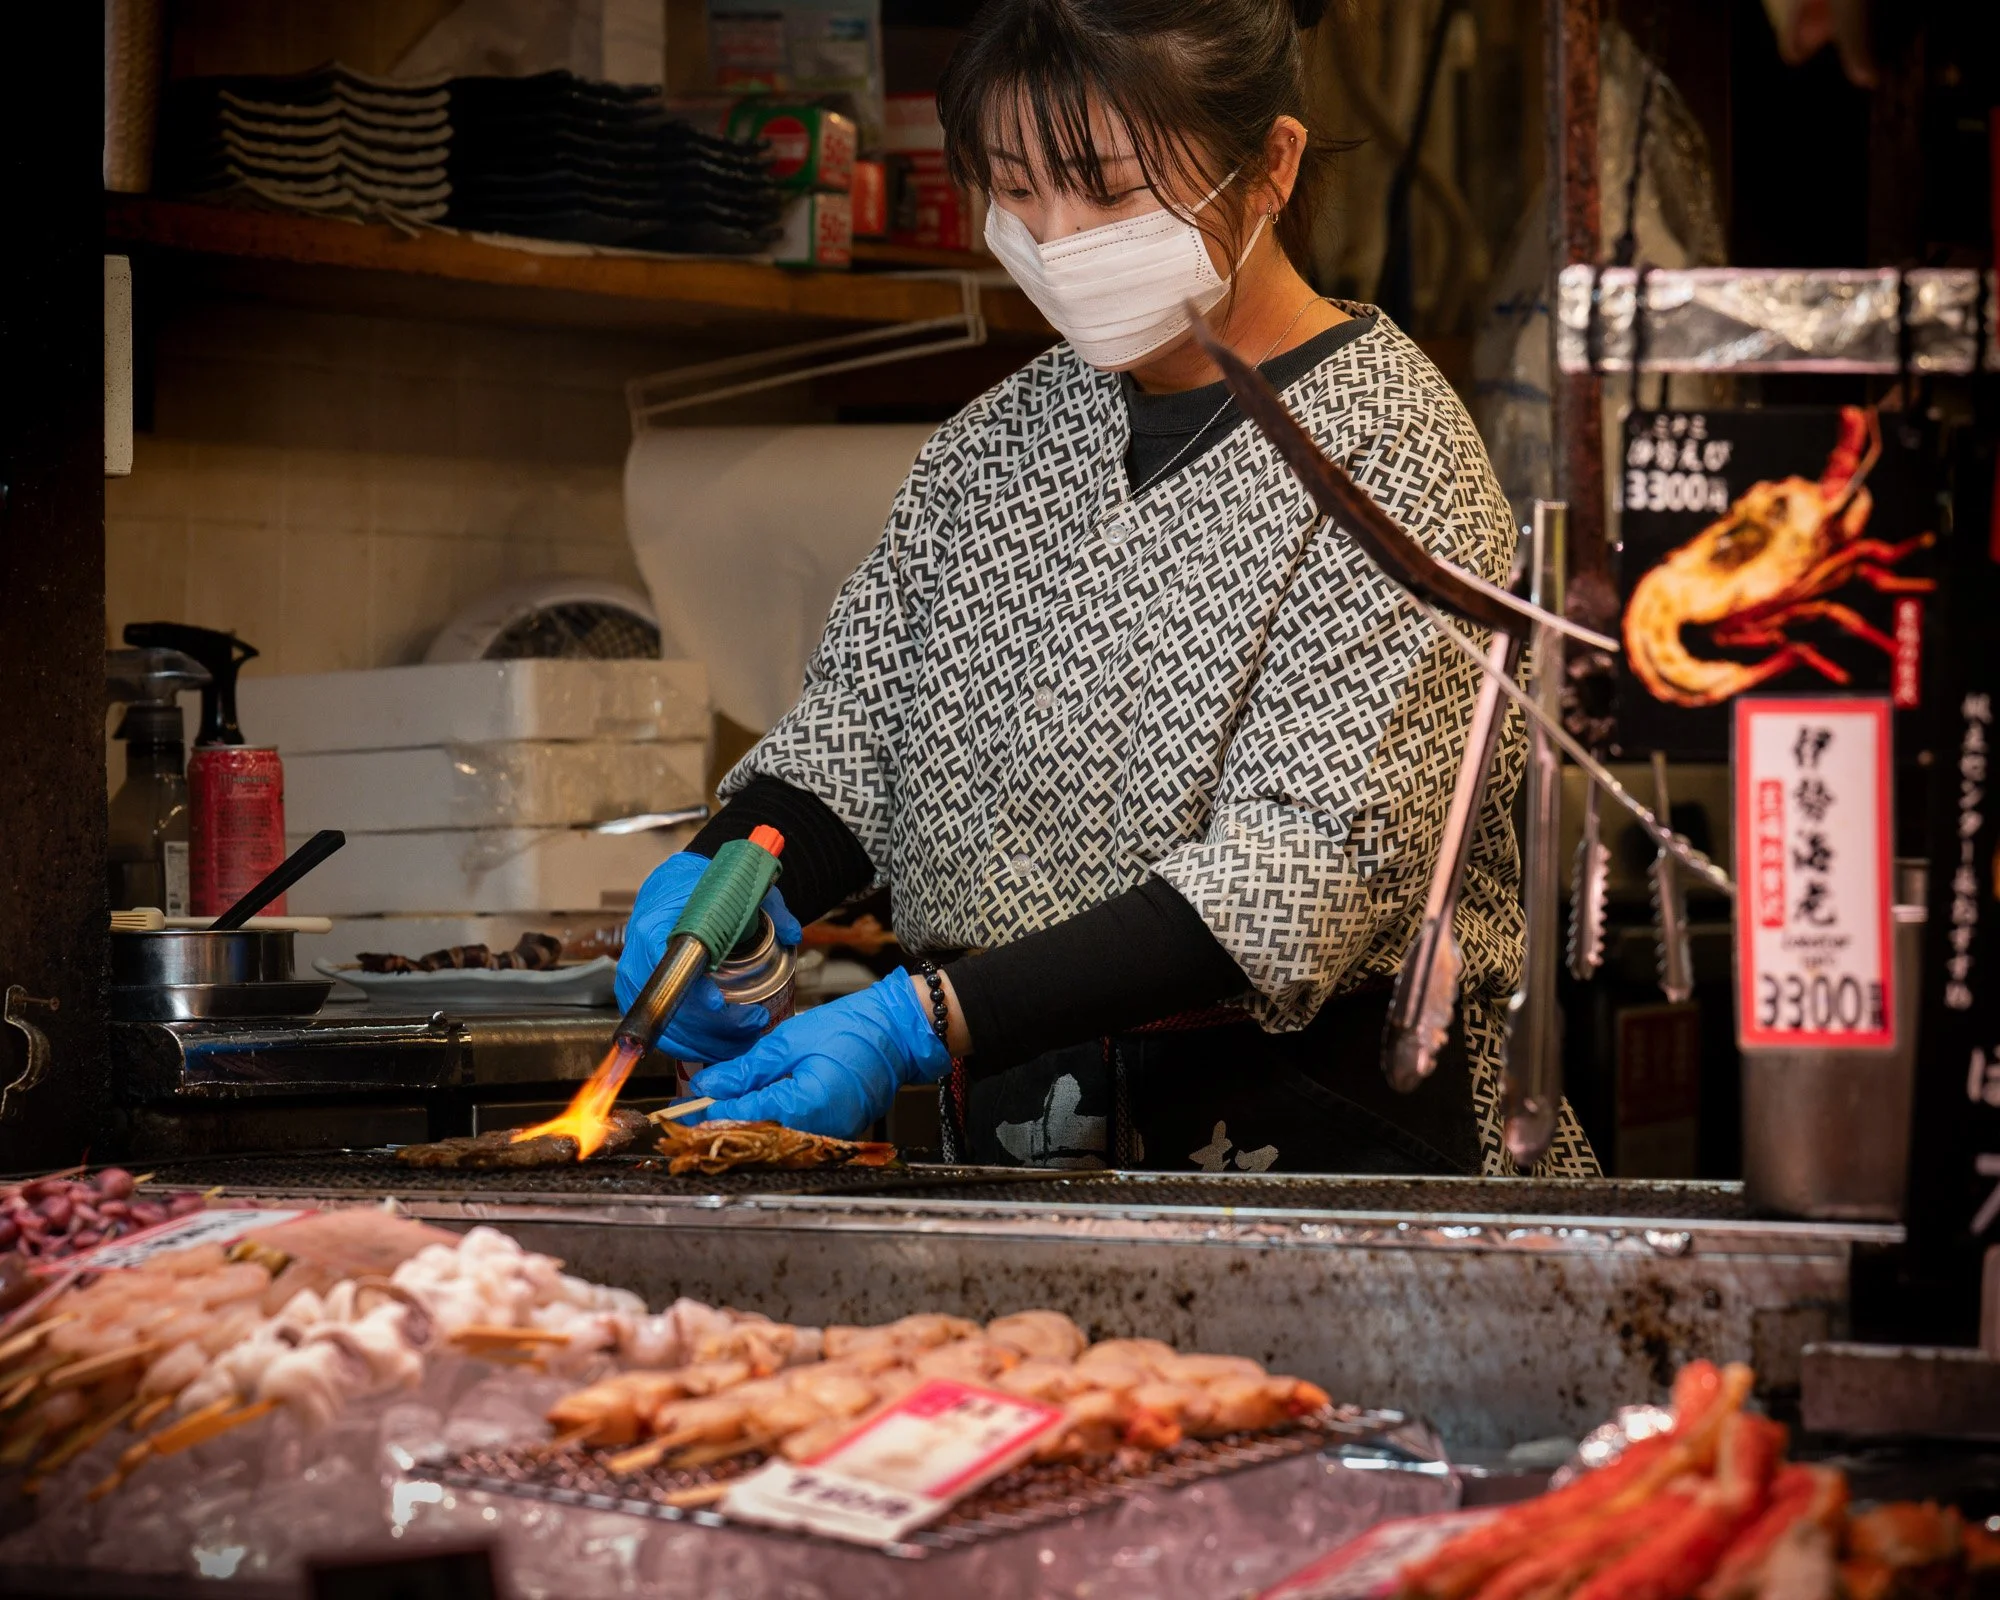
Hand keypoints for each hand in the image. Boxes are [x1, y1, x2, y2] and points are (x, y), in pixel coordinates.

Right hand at [616, 851, 801, 1062]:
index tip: (720, 1003)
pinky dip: (697, 1047)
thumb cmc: (699, 890)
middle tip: (755, 1021)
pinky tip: (725, 1044)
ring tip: (749, 1035)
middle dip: (717, 1025)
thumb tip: (793, 933)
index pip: (668, 967)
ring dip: (711, 1042)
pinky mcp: (641, 1004)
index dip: (693, 991)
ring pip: (669, 1031)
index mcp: (655, 926)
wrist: (670, 892)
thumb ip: (768, 909)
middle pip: (671, 1009)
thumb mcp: (734, 888)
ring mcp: (636, 986)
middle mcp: (638, 960)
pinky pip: (666, 1036)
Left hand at [690, 973, 949, 1137]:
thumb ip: (747, 1068)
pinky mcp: (836, 1134)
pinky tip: (757, 1109)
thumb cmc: (852, 1029)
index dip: (711, 1113)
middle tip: (695, 1112)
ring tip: (722, 1109)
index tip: (686, 1109)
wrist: (898, 1032)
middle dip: (724, 1124)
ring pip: (774, 1141)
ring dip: (747, 1127)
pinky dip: (773, 1125)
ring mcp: (830, 1137)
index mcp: (805, 1105)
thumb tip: (711, 1085)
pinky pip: (796, 1136)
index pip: (744, 1116)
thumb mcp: (790, 1040)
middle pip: (757, 1137)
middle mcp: (818, 1131)